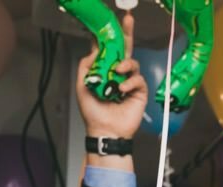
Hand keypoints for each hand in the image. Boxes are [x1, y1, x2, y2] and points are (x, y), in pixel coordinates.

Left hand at [75, 13, 147, 149]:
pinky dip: (130, 81)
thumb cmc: (93, 112)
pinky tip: (122, 89)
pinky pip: (138, 79)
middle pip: (124, 49)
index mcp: (105, 71)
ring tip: (117, 72)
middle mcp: (118, 74)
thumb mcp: (82, 85)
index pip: (108, 50)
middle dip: (126, 33)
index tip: (107, 25)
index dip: (108, 38)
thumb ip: (86, 66)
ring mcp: (129, 82)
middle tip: (128, 20)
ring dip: (125, 64)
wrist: (105, 130)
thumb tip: (94, 49)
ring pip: (132, 63)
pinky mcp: (139, 91)